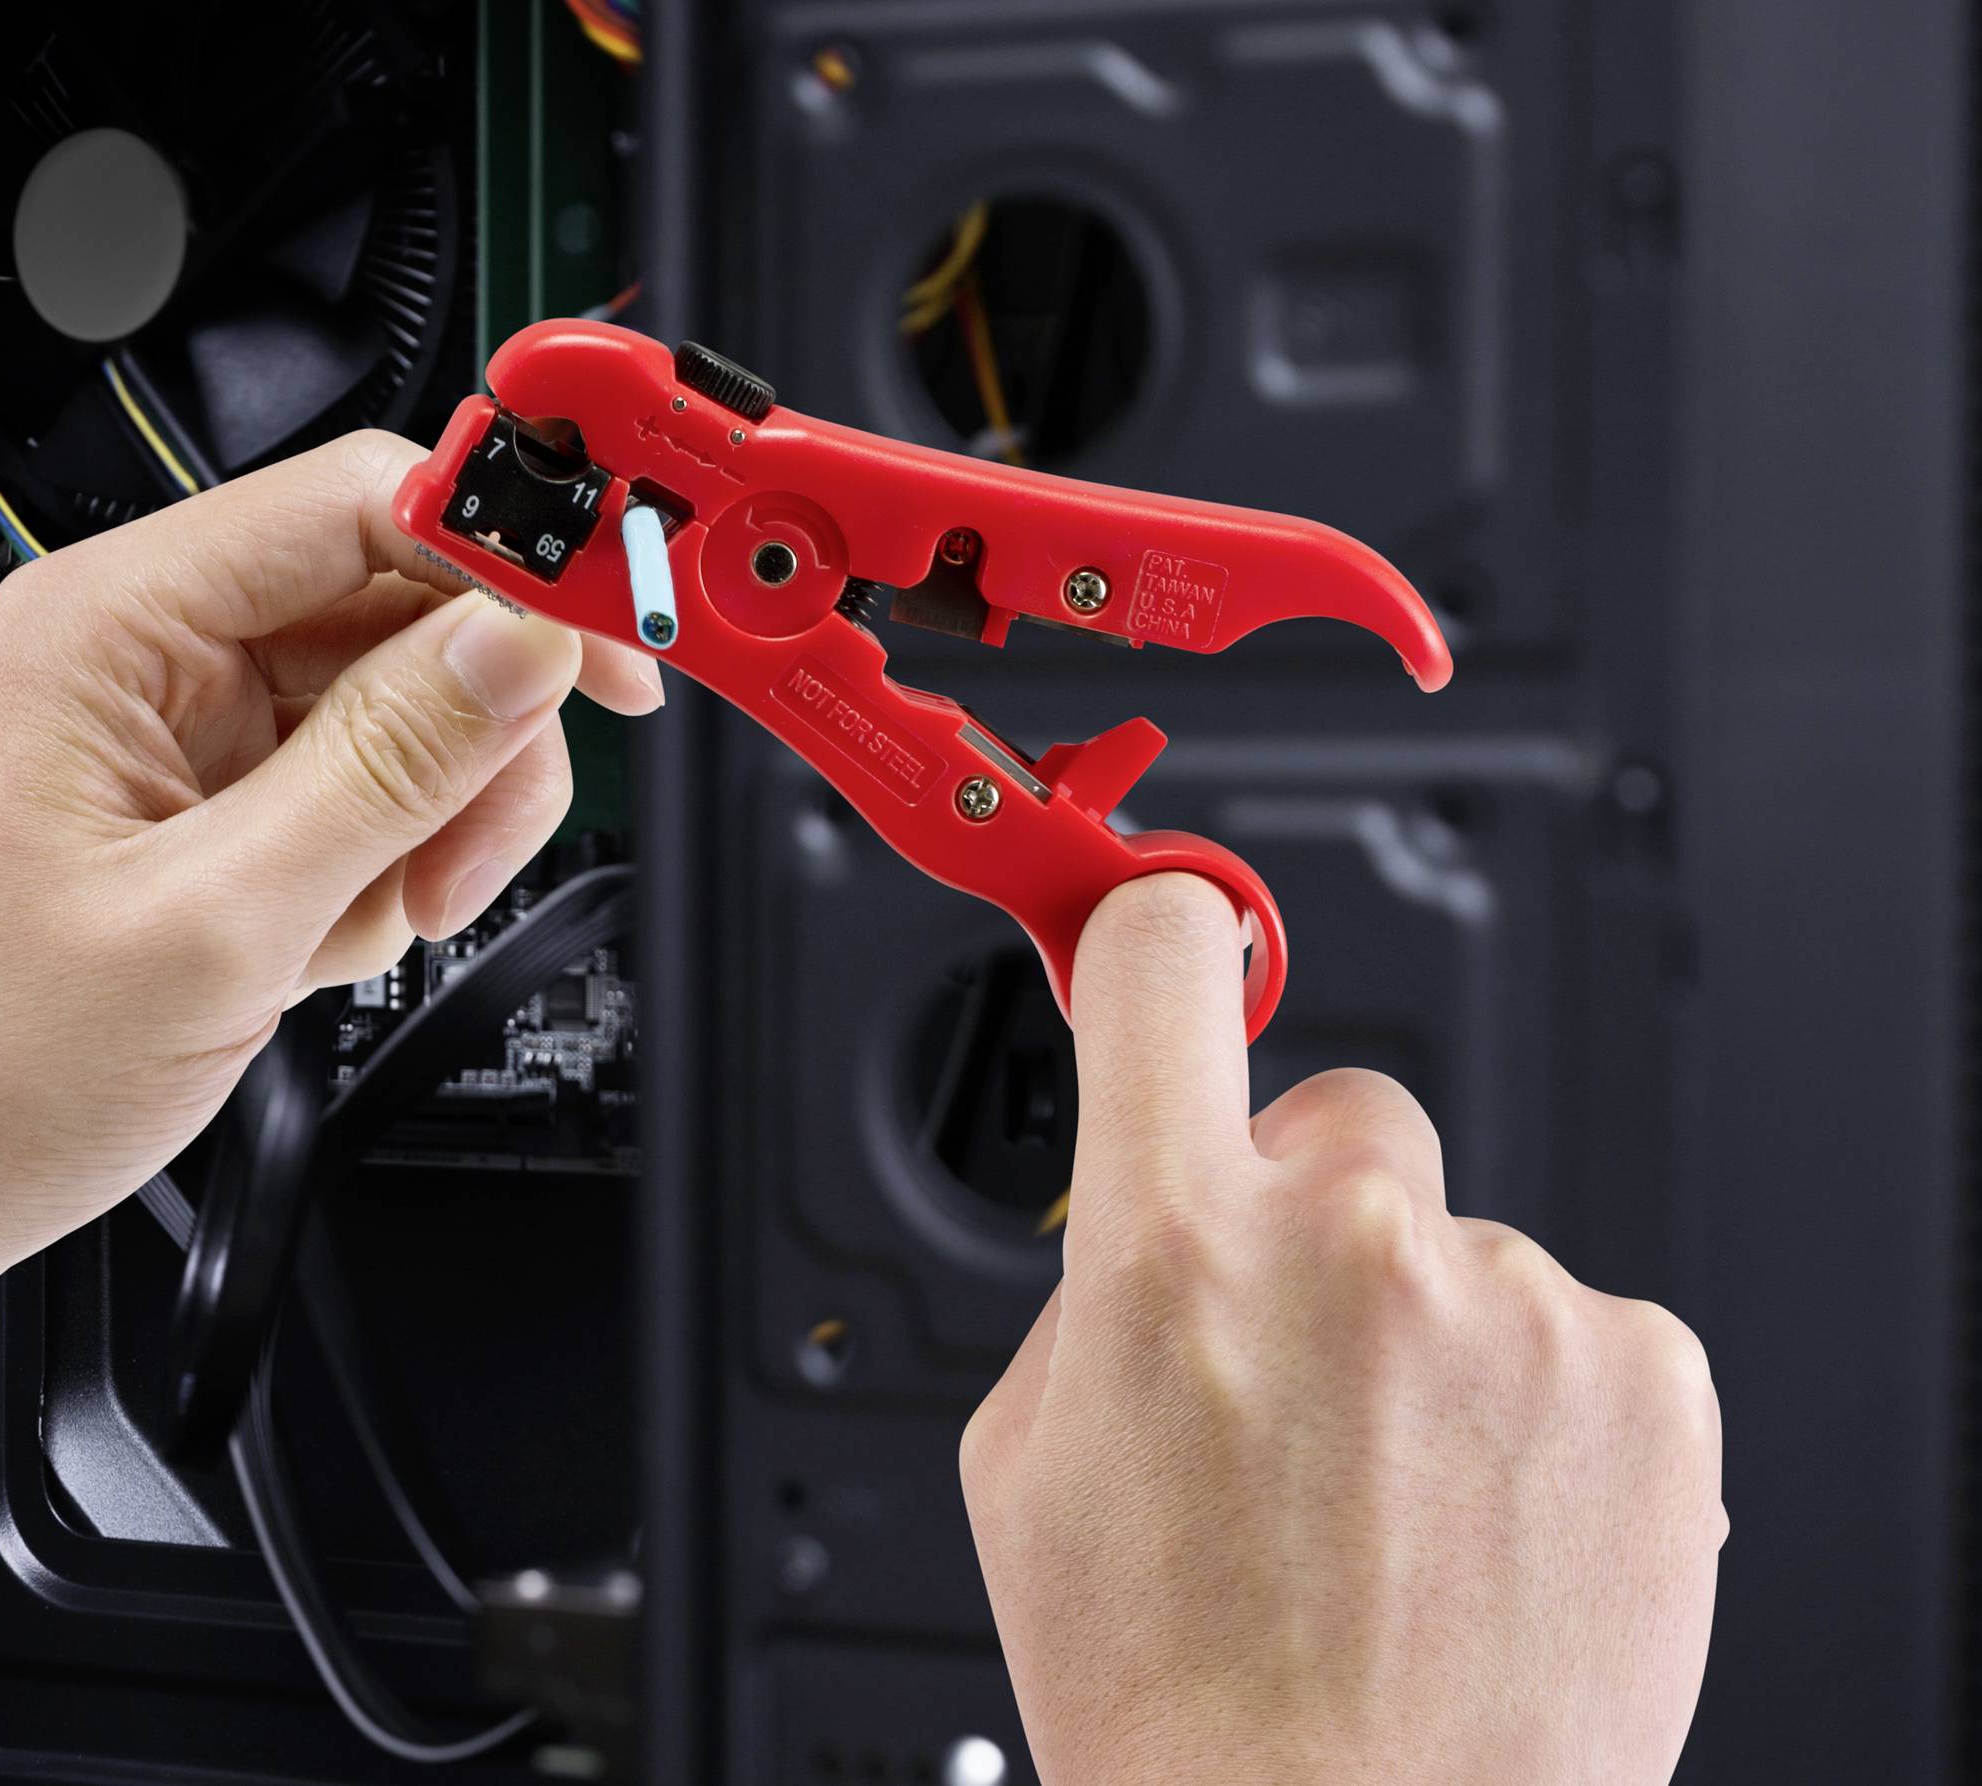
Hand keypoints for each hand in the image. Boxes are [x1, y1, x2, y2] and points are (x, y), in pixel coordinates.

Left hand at [0, 429, 661, 1321]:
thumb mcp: (214, 920)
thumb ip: (390, 765)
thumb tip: (522, 639)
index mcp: (114, 624)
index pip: (365, 500)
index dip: (510, 555)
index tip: (611, 631)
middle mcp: (146, 657)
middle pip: (403, 610)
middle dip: (471, 734)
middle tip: (465, 850)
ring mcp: (176, 739)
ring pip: (397, 714)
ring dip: (426, 822)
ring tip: (375, 923)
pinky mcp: (199, 816)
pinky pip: (352, 798)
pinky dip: (375, 873)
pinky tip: (318, 948)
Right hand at [961, 874, 1723, 1784]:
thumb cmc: (1177, 1697)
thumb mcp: (1026, 1464)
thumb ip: (1092, 1284)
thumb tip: (1149, 1198)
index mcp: (1173, 1250)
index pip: (1161, 969)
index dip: (1154, 943)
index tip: (1164, 944)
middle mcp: (1355, 1249)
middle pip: (1343, 1108)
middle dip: (1309, 1202)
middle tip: (1293, 1355)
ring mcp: (1517, 1307)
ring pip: (1458, 1245)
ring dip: (1426, 1332)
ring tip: (1395, 1497)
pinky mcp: (1648, 1379)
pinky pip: (1576, 1326)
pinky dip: (1535, 1399)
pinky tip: (1484, 1517)